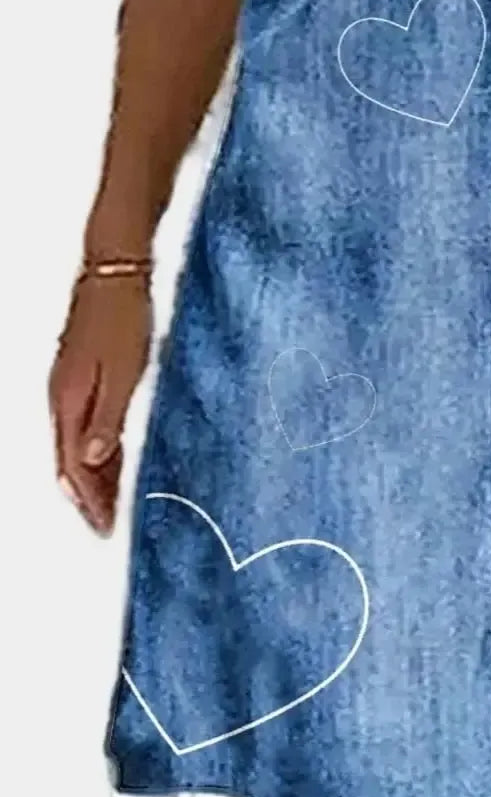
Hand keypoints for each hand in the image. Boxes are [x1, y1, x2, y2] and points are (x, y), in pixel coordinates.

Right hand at [48, 274, 152, 534]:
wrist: (114, 270)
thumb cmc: (123, 315)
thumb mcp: (124, 371)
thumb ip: (107, 418)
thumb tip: (92, 461)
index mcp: (69, 400)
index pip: (73, 467)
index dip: (90, 502)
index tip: (105, 527)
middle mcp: (61, 397)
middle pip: (68, 461)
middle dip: (86, 496)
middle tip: (105, 523)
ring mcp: (67, 384)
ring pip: (73, 443)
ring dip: (90, 474)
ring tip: (109, 498)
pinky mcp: (79, 372)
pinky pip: (81, 423)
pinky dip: (94, 447)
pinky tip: (110, 452)